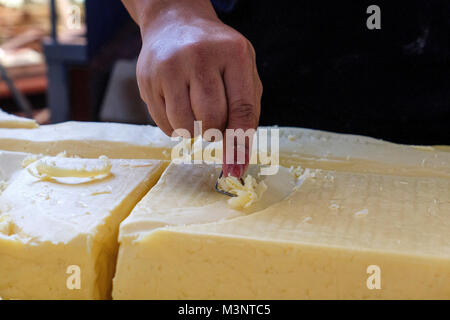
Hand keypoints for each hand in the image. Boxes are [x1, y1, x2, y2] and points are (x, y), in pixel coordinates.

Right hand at [124, 0, 261, 176]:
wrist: (174, 23)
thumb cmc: (216, 54)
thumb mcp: (242, 69)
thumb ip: (246, 108)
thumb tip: (237, 157)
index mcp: (234, 53)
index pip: (242, 109)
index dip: (240, 144)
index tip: (236, 170)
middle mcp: (200, 56)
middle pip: (211, 119)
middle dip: (214, 132)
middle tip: (213, 124)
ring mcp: (169, 66)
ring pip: (184, 126)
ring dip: (193, 131)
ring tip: (194, 111)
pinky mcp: (146, 78)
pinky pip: (163, 124)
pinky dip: (175, 127)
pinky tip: (178, 106)